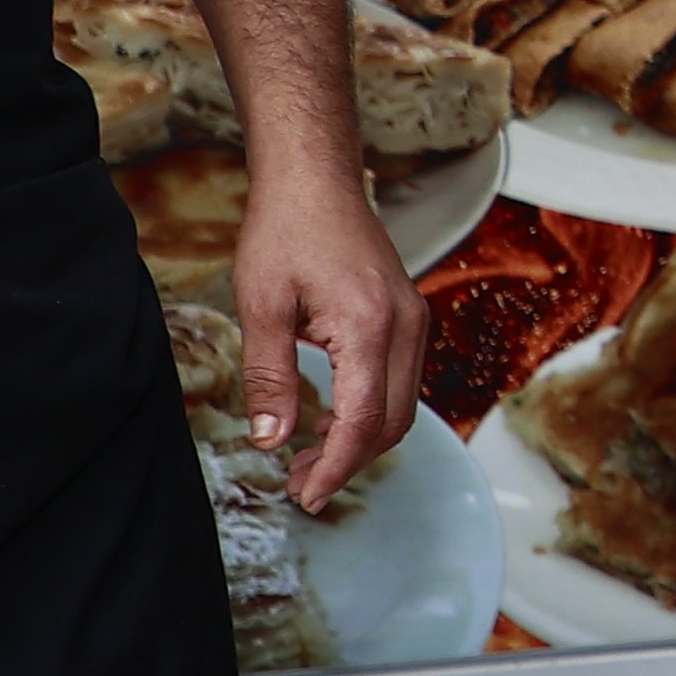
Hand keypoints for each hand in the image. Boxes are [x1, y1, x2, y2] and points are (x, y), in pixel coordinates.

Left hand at [228, 160, 423, 511]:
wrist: (316, 180)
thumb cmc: (286, 230)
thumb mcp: (262, 306)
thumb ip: (269, 377)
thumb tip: (272, 439)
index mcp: (370, 327)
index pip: (364, 421)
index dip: (336, 467)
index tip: (305, 494)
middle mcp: (406, 327)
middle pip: (393, 422)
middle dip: (349, 462)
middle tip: (299, 484)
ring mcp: (414, 320)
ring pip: (402, 405)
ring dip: (361, 440)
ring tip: (309, 457)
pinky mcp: (408, 316)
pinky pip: (400, 380)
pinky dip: (371, 411)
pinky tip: (331, 416)